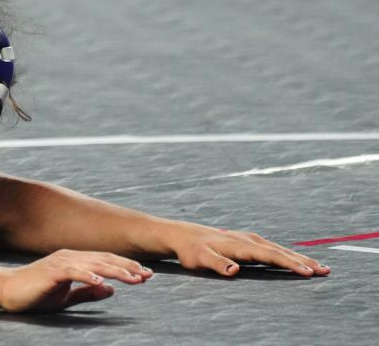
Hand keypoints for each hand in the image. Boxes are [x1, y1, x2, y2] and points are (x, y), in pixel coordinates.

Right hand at [0, 249, 151, 312]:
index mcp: (75, 261)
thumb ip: (88, 292)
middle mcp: (70, 258)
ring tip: (133, 278)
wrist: (7, 291)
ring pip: (93, 264)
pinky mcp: (51, 272)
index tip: (145, 275)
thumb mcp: (67, 297)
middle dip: (128, 267)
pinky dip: (87, 275)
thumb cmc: (36, 294)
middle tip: (148, 275)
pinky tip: (100, 281)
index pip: (106, 262)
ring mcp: (61, 263)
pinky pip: (73, 272)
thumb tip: (111, 290)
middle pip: (104, 260)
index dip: (126, 267)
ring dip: (114, 270)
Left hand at [167, 222, 330, 276]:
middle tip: (325, 271)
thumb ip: (216, 264)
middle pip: (279, 251)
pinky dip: (287, 254)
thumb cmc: (191, 251)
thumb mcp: (199, 259)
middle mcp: (247, 239)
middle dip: (302, 260)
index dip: (289, 264)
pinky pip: (272, 248)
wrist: (182, 235)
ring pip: (278, 249)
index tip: (308, 272)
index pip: (269, 256)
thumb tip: (235, 270)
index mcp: (239, 245)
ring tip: (319, 267)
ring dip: (298, 257)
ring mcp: (248, 239)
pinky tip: (296, 260)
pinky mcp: (246, 241)